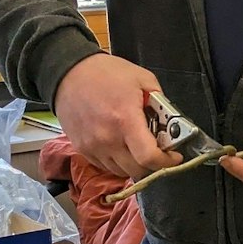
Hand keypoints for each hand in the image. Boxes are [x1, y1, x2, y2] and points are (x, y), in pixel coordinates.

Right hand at [53, 53, 182, 180]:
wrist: (68, 72)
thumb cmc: (105, 73)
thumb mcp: (143, 79)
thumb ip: (160, 101)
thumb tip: (171, 121)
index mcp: (125, 120)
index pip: (148, 158)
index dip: (166, 162)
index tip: (174, 156)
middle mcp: (107, 138)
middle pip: (136, 170)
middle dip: (152, 164)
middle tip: (157, 151)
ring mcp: (92, 146)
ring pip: (120, 171)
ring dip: (133, 164)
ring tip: (137, 146)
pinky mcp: (82, 148)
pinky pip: (105, 165)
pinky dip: (117, 161)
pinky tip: (120, 144)